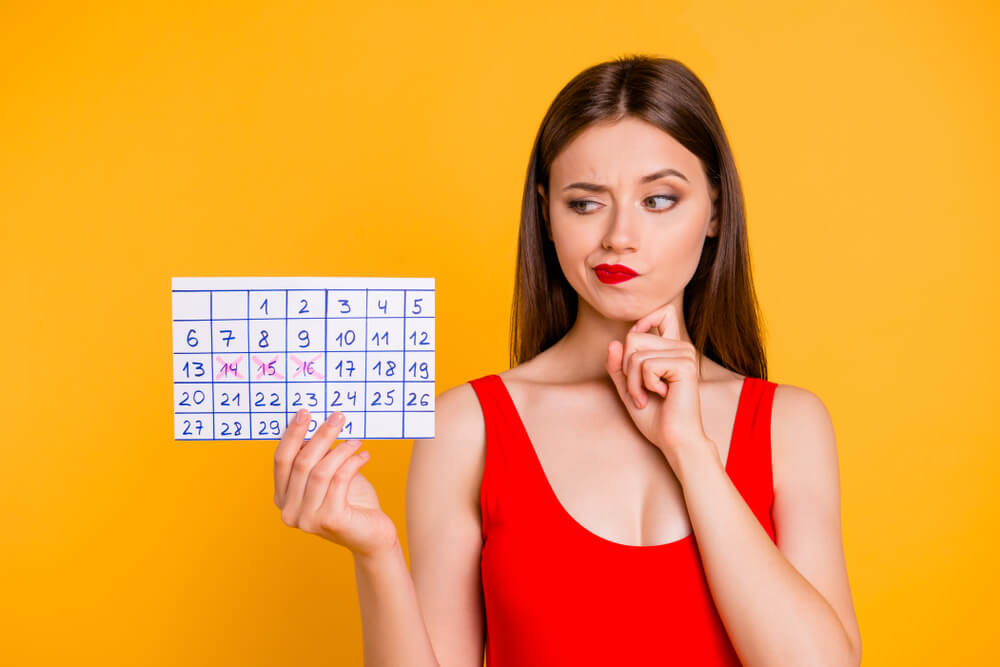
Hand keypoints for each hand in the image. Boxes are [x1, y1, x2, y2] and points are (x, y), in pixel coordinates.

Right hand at [273, 409, 397, 559]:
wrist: (372, 535)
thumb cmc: (351, 501)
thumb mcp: (328, 475)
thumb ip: (316, 457)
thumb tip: (314, 423)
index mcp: (283, 498)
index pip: (281, 461)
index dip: (292, 435)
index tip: (306, 412)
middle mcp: (289, 511)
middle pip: (301, 463)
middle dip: (320, 436)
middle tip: (338, 417)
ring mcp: (307, 519)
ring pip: (320, 471)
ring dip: (340, 450)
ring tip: (356, 441)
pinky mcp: (330, 520)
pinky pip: (339, 481)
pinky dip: (352, 463)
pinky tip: (364, 456)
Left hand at [605, 301, 716, 468]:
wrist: (674, 440)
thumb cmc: (655, 417)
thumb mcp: (628, 387)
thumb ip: (619, 366)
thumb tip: (614, 342)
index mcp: (672, 348)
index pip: (664, 312)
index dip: (643, 322)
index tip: (637, 347)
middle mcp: (681, 347)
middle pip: (634, 336)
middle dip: (627, 368)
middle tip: (640, 392)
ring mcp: (685, 354)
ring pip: (635, 351)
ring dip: (633, 381)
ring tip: (648, 397)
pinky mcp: (685, 366)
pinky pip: (646, 365)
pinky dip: (642, 385)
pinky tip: (660, 396)